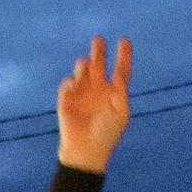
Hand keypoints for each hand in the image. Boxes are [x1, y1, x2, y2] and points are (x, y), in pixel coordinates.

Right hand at [58, 36, 132, 172]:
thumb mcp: (121, 113)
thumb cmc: (107, 135)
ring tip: (86, 65)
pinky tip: (74, 86)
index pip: (121, 70)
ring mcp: (82, 94)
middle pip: (99, 65)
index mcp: (115, 94)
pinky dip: (71, 82)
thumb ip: (121, 92)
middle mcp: (98, 90)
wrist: (85, 152)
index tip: (124, 40)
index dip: (123, 55)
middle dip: (99, 51)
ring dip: (84, 65)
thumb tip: (120, 76)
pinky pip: (68, 83)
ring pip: (82, 70)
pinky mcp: (67, 100)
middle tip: (99, 39)